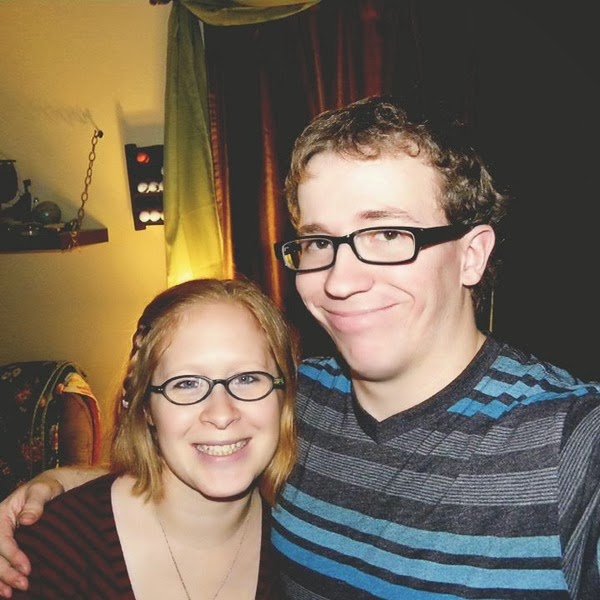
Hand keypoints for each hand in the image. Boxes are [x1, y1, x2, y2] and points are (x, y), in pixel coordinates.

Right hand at [0, 472, 63, 596]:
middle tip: (23, 584)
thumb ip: (35, 503)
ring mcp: (0, 537)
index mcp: (1, 514)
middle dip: (5, 572)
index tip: (27, 569)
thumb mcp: (43, 490)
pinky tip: (5, 590)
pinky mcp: (5, 546)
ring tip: (11, 594)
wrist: (50, 489)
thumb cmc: (46, 488)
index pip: (2, 539)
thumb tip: (26, 520)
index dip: (12, 555)